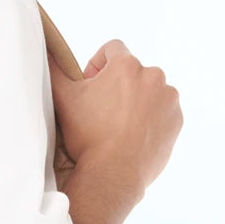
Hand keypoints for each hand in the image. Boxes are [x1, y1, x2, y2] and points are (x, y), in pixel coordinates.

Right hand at [48, 40, 182, 198]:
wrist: (113, 174)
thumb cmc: (87, 135)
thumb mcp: (63, 98)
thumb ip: (54, 68)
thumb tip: (47, 49)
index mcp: (127, 66)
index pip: (112, 49)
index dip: (97, 65)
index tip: (91, 86)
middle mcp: (154, 76)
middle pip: (132, 72)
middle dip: (118, 85)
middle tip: (101, 110)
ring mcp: (169, 99)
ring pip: (149, 91)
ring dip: (136, 101)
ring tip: (118, 125)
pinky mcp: (176, 120)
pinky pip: (162, 111)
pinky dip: (150, 118)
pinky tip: (133, 135)